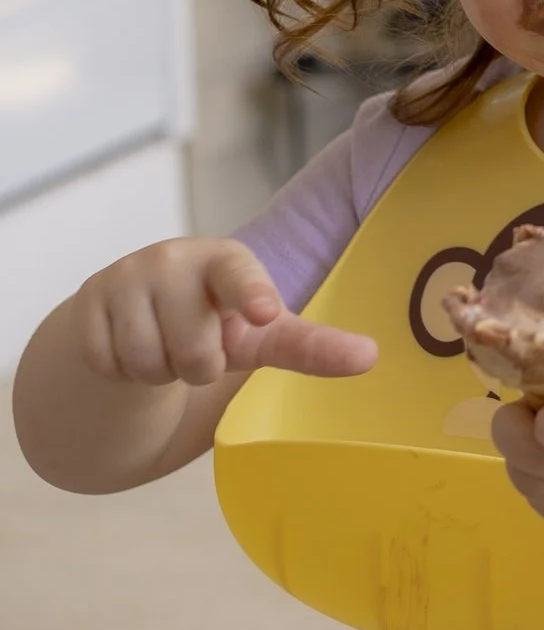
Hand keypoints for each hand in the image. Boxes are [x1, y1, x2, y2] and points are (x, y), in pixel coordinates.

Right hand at [72, 238, 375, 387]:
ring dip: (159, 371)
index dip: (252, 294)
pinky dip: (122, 371)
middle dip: (198, 366)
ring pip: (146, 362)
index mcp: (228, 260)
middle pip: (193, 350)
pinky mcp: (85, 302)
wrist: (145, 316)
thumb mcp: (264, 334)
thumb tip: (371, 357)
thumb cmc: (221, 321)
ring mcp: (124, 276)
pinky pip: (107, 364)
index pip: (240, 276)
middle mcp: (174, 258)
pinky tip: (132, 346)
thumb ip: (312, 346)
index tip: (266, 312)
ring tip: (165, 346)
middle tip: (197, 345)